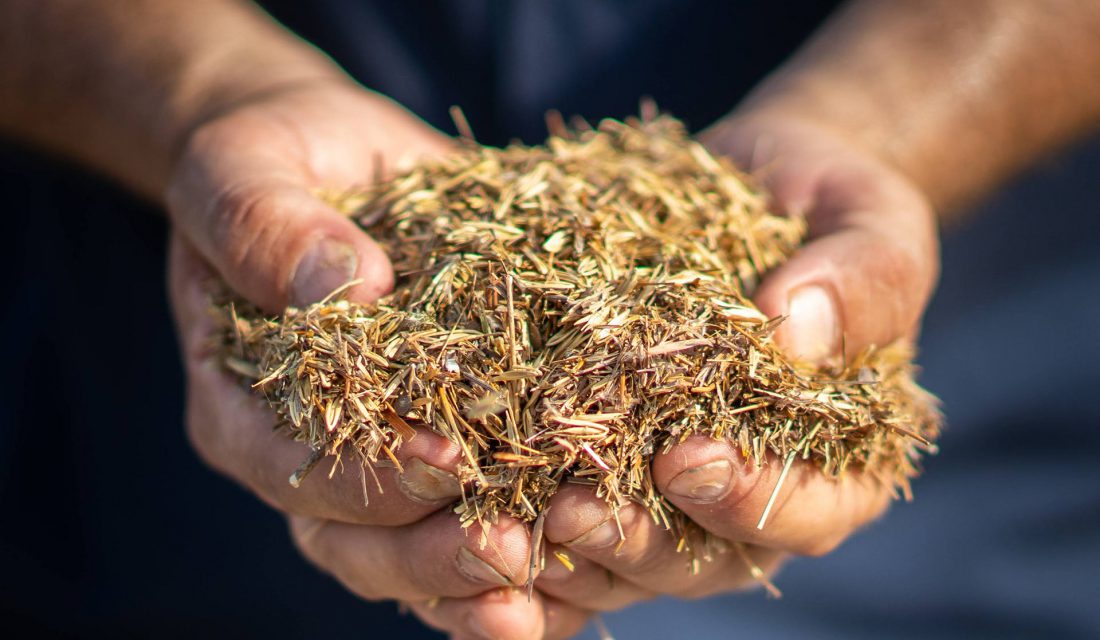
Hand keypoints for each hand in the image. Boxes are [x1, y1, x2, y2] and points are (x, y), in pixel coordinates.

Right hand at [166, 82, 590, 638]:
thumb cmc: (274, 160)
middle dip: (431, 555)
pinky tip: (583, 562)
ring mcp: (376, 456)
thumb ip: (266, 226)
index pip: (289, 465)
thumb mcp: (245, 170)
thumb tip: (345, 285)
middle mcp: (303, 449)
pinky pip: (471, 520)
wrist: (331, 158)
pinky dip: (522, 556)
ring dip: (480, 575)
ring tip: (550, 570)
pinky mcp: (446, 439)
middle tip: (510, 549)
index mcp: (239, 401)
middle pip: (353, 541)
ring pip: (413, 553)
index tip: (444, 461)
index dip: (365, 476)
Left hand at [528, 114, 937, 612]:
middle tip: (573, 512)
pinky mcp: (613, 450)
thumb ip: (861, 279)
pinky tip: (476, 491)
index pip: (810, 512)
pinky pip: (572, 500)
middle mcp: (758, 488)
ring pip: (629, 554)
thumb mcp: (869, 221)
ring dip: (570, 548)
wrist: (757, 183)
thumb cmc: (830, 202)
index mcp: (843, 460)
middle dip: (639, 542)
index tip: (691, 458)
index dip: (753, 499)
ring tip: (509, 517)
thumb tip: (797, 332)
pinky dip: (526, 511)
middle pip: (706, 557)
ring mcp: (678, 482)